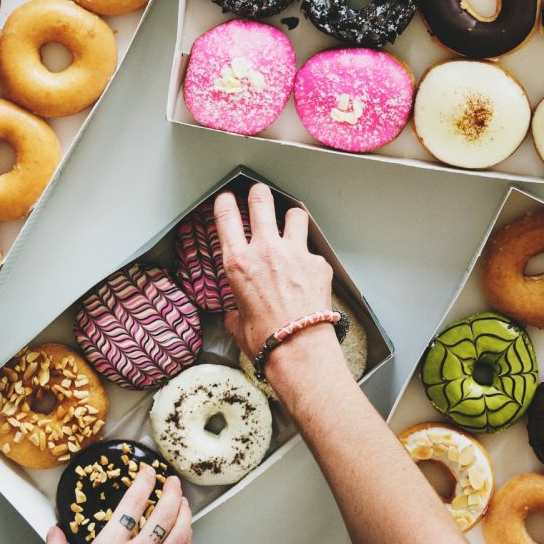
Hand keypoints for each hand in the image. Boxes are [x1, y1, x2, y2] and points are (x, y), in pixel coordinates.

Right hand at [43, 466, 191, 543]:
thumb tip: (53, 533)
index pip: (133, 504)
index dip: (143, 483)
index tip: (147, 473)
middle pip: (163, 514)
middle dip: (170, 492)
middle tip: (171, 481)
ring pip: (179, 535)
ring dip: (184, 513)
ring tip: (183, 502)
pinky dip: (188, 542)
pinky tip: (187, 535)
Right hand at [214, 184, 337, 378]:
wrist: (298, 349)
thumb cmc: (265, 339)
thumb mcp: (237, 322)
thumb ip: (236, 309)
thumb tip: (237, 313)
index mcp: (238, 262)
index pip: (227, 216)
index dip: (225, 202)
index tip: (227, 199)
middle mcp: (264, 250)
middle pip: (260, 200)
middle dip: (259, 193)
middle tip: (259, 195)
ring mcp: (294, 253)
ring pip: (294, 214)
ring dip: (290, 218)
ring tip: (290, 226)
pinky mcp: (317, 262)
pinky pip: (312, 250)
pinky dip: (309, 256)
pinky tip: (308, 271)